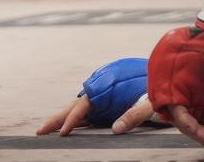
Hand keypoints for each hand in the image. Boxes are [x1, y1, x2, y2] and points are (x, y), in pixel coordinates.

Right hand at [37, 93, 155, 135]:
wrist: (164, 71)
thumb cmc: (157, 84)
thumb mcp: (150, 101)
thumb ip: (134, 114)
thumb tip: (115, 130)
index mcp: (108, 85)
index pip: (84, 105)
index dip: (73, 119)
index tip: (63, 133)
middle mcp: (102, 86)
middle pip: (76, 103)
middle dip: (58, 118)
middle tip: (39, 132)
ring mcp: (104, 90)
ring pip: (80, 104)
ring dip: (66, 116)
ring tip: (50, 130)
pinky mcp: (109, 95)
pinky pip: (91, 105)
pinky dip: (79, 114)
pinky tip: (73, 124)